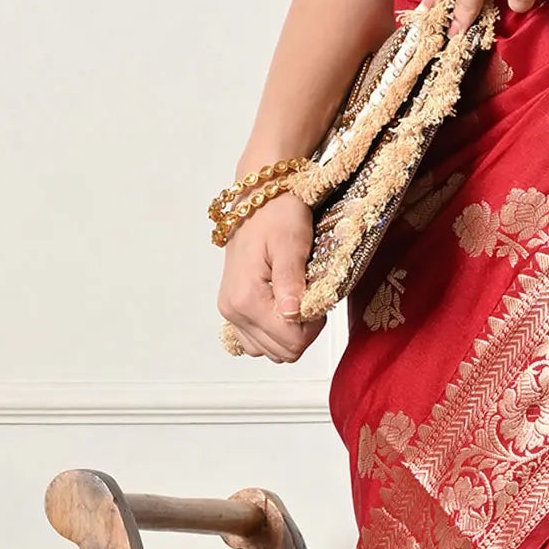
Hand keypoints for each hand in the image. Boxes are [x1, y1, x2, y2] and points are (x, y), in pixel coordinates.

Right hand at [218, 191, 326, 361]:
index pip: (290, 341)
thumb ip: (291, 280)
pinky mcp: (232, 308)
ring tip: (298, 299)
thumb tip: (293, 314)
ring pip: (268, 350)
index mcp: (247, 298)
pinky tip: (283, 307)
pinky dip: (273, 332)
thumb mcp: (292, 242)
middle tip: (310, 296)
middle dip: (304, 331)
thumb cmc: (277, 214)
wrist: (257, 197)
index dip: (314, 326)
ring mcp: (230, 311)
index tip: (318, 297)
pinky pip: (254, 340)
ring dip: (289, 333)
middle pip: (281, 351)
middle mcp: (233, 310)